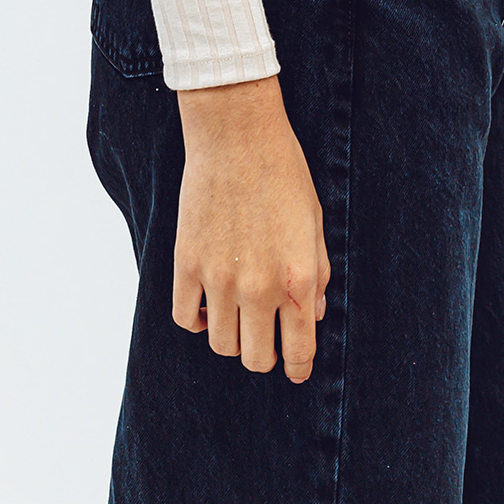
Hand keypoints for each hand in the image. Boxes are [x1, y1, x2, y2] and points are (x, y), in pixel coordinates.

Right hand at [174, 75, 330, 381]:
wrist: (236, 133)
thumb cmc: (282, 171)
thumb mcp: (313, 222)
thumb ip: (318, 273)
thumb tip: (313, 315)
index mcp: (297, 277)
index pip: (300, 350)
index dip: (299, 368)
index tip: (296, 369)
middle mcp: (258, 286)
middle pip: (256, 358)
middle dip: (266, 355)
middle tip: (266, 338)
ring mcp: (218, 278)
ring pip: (220, 344)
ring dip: (231, 335)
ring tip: (237, 312)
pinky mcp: (186, 262)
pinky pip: (185, 317)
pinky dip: (196, 318)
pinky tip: (207, 301)